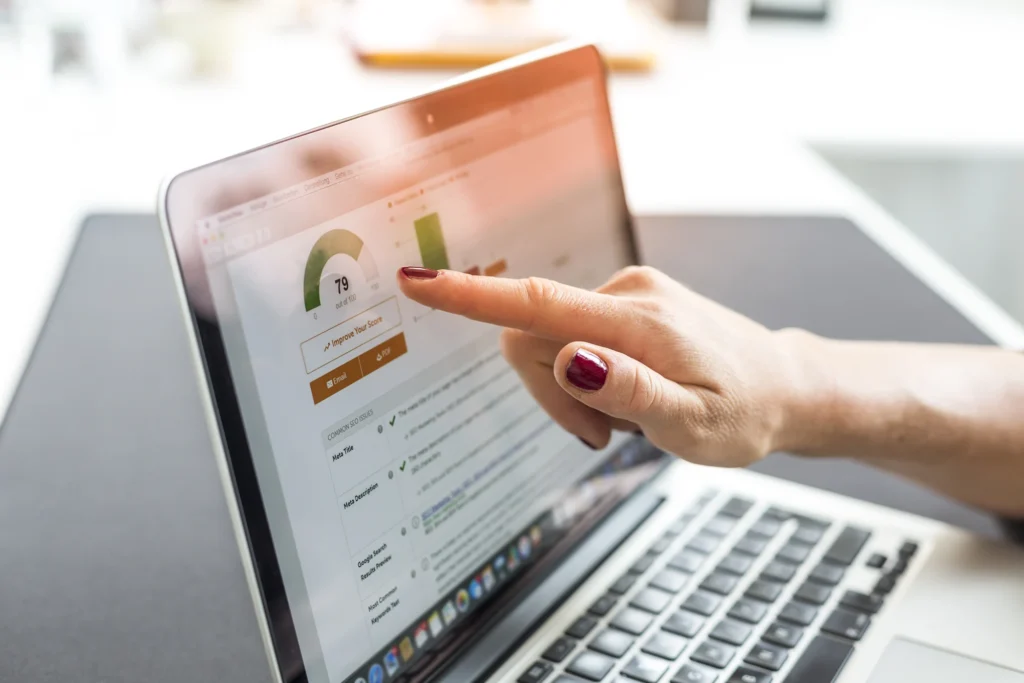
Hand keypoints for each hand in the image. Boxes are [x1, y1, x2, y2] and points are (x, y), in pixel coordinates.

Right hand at [397, 266, 814, 466]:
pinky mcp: (626, 304)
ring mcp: (626, 295)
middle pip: (531, 337)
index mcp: (635, 321)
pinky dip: (585, 377)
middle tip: (601, 436)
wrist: (785, 385)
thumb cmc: (745, 411)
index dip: (470, 298)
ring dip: (569, 391)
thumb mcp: (695, 425)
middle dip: (549, 393)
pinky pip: (572, 337)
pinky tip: (626, 399)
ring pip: (549, 342)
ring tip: (622, 422)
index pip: (536, 304)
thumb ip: (631, 393)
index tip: (417, 283)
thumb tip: (569, 359)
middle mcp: (625, 294)